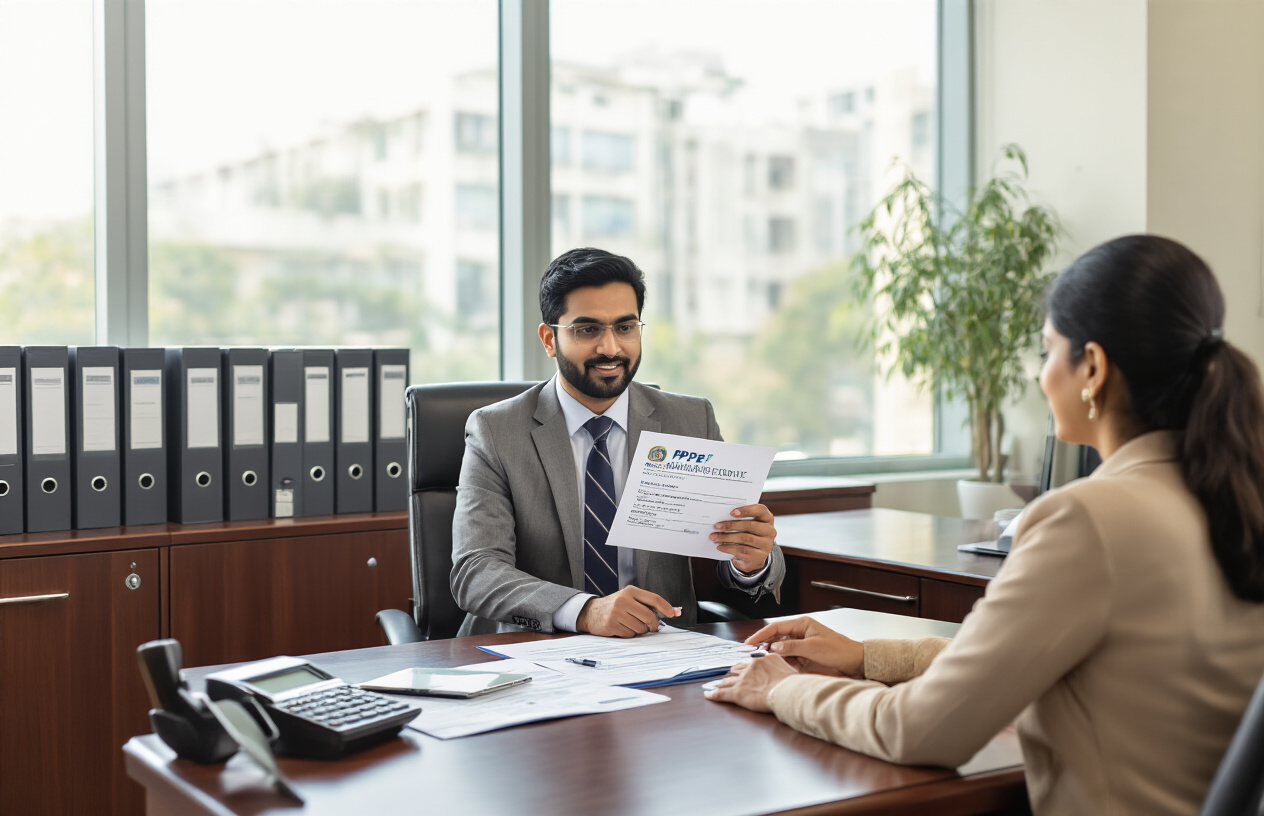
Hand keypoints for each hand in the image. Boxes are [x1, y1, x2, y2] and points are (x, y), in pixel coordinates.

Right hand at [576, 586, 679, 637]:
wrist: (592, 612)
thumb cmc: (616, 606)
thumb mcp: (630, 599)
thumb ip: (648, 604)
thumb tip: (674, 611)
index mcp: (630, 591)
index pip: (654, 598)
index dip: (666, 607)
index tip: (673, 614)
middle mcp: (623, 599)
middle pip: (649, 616)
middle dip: (653, 624)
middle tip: (651, 626)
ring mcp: (616, 612)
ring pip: (640, 627)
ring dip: (639, 630)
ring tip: (630, 624)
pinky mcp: (611, 624)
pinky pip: (630, 634)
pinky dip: (629, 634)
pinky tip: (622, 628)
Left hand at [703, 654, 797, 712]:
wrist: (788, 691)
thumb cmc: (793, 684)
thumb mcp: (791, 671)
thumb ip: (784, 670)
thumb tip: (788, 675)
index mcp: (765, 660)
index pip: (752, 662)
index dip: (747, 666)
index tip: (745, 667)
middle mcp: (752, 666)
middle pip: (739, 668)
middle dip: (734, 672)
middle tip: (730, 673)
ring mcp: (743, 679)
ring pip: (729, 680)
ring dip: (722, 683)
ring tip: (717, 684)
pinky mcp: (738, 692)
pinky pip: (722, 693)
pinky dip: (714, 694)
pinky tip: (709, 695)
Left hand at [713, 503, 776, 573]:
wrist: (753, 557)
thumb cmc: (747, 535)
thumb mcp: (747, 526)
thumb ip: (739, 519)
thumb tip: (721, 519)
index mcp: (767, 519)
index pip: (761, 510)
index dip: (747, 510)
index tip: (731, 512)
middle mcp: (770, 531)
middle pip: (751, 525)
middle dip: (731, 525)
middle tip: (717, 526)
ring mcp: (766, 545)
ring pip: (745, 538)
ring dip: (727, 537)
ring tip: (715, 537)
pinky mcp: (759, 557)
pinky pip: (742, 550)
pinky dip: (728, 548)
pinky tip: (720, 547)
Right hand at [743, 616, 863, 676]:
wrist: (855, 662)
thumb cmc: (838, 650)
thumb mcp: (812, 648)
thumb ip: (791, 647)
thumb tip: (773, 648)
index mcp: (802, 624)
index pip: (776, 627)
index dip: (761, 635)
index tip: (749, 642)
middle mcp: (800, 633)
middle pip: (776, 637)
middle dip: (764, 645)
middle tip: (751, 654)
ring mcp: (802, 645)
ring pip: (781, 649)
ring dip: (772, 655)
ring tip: (761, 662)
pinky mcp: (805, 656)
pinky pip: (789, 658)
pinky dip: (782, 662)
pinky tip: (776, 667)